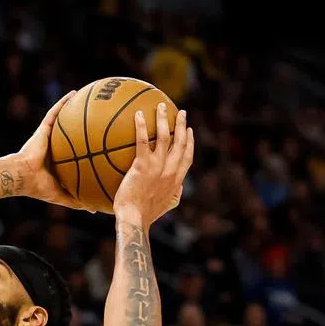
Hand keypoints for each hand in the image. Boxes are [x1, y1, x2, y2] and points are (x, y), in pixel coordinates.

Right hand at [14, 91, 94, 211]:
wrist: (22, 177)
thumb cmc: (38, 187)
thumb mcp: (62, 195)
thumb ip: (77, 200)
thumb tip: (95, 209)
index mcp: (61, 161)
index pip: (78, 152)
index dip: (89, 146)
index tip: (106, 142)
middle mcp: (56, 146)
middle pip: (74, 132)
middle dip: (86, 125)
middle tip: (104, 118)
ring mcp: (50, 136)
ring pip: (65, 119)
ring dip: (75, 108)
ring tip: (91, 98)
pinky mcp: (43, 129)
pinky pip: (54, 112)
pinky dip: (63, 102)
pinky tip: (74, 93)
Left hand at [113, 103, 194, 226]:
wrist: (134, 219)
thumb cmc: (145, 215)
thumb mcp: (166, 206)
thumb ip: (174, 196)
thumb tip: (177, 190)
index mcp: (176, 180)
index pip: (187, 157)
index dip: (190, 142)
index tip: (189, 131)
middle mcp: (170, 170)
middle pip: (180, 142)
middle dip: (182, 125)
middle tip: (181, 113)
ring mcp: (158, 167)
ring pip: (165, 136)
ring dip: (164, 119)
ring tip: (160, 106)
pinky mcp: (143, 165)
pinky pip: (143, 141)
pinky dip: (142, 126)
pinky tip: (137, 115)